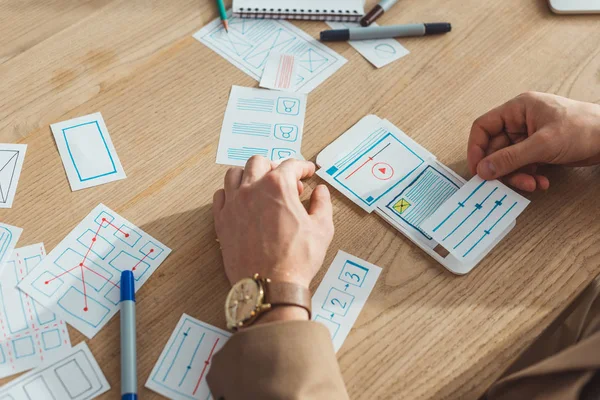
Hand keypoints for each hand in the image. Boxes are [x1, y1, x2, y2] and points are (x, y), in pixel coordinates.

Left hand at [212, 156, 333, 289]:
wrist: (270, 286)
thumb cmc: (296, 260)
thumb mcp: (322, 229)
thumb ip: (322, 204)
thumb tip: (321, 192)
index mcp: (277, 187)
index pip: (290, 165)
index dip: (302, 167)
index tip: (307, 172)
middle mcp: (252, 190)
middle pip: (259, 162)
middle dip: (275, 166)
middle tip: (286, 180)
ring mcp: (233, 204)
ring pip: (234, 174)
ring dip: (249, 175)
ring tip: (260, 185)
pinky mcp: (222, 221)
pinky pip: (220, 196)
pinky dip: (230, 193)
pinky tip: (240, 200)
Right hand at [468, 92, 599, 190]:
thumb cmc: (584, 128)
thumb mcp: (543, 144)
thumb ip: (511, 158)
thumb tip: (483, 169)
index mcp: (517, 109)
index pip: (483, 127)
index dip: (476, 149)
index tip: (477, 170)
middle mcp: (520, 122)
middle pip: (495, 148)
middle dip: (502, 169)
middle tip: (505, 185)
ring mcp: (529, 137)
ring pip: (508, 161)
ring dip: (517, 176)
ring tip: (531, 185)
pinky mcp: (539, 150)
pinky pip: (522, 166)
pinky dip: (528, 177)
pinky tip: (541, 183)